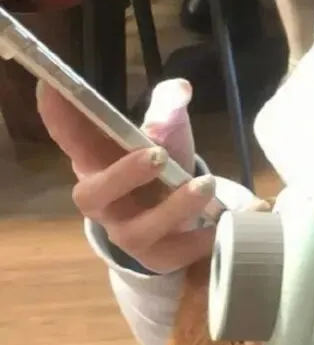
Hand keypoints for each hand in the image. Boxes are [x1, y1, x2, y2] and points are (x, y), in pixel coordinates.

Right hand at [39, 78, 218, 272]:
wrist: (178, 215)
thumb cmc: (161, 165)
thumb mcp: (166, 132)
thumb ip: (168, 109)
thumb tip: (180, 89)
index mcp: (97, 162)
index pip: (72, 138)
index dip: (60, 117)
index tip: (52, 88)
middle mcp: (104, 202)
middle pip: (93, 195)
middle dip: (124, 174)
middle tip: (158, 153)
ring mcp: (128, 233)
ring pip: (138, 230)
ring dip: (174, 207)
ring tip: (207, 183)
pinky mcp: (158, 256)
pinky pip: (178, 253)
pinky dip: (206, 237)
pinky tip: (229, 217)